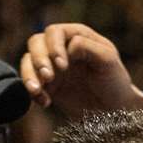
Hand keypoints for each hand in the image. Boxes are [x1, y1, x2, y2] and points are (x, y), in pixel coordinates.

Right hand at [20, 23, 142, 114]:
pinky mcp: (47, 86)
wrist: (114, 109)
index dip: (53, 47)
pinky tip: (45, 102)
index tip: (62, 65)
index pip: (54, 33)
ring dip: (29, 75)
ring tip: (38, 91)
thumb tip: (69, 45)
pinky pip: (30, 84)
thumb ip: (88, 47)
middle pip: (36, 43)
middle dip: (38, 60)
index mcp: (76, 36)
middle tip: (48, 78)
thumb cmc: (115, 81)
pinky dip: (32, 93)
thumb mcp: (108, 61)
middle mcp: (61, 48)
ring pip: (28, 62)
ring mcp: (52, 67)